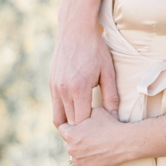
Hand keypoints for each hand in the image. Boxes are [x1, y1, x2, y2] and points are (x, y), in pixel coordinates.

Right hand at [50, 0, 119, 125]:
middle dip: (82, 131)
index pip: (82, 121)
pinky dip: (64, 114)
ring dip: (70, 125)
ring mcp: (54, 87)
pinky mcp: (51, 84)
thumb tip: (114, 117)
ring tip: (85, 128)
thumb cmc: (95, 49)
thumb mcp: (108, 71)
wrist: (75, 30)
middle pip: (70, 123)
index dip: (92, 130)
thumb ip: (111, 96)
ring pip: (59, 118)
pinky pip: (55, 107)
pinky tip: (77, 114)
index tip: (102, 131)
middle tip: (95, 135)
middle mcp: (63, 90)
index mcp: (78, 88)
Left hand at [59, 107, 132, 165]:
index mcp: (70, 134)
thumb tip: (81, 111)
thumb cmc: (110, 124)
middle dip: (76, 139)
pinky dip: (84, 164)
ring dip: (80, 152)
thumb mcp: (96, 111)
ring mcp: (78, 161)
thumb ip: (84, 112)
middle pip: (68, 143)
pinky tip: (92, 159)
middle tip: (89, 137)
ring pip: (74, 156)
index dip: (70, 126)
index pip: (62, 129)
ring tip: (93, 147)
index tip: (77, 126)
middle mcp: (71, 148)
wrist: (124, 141)